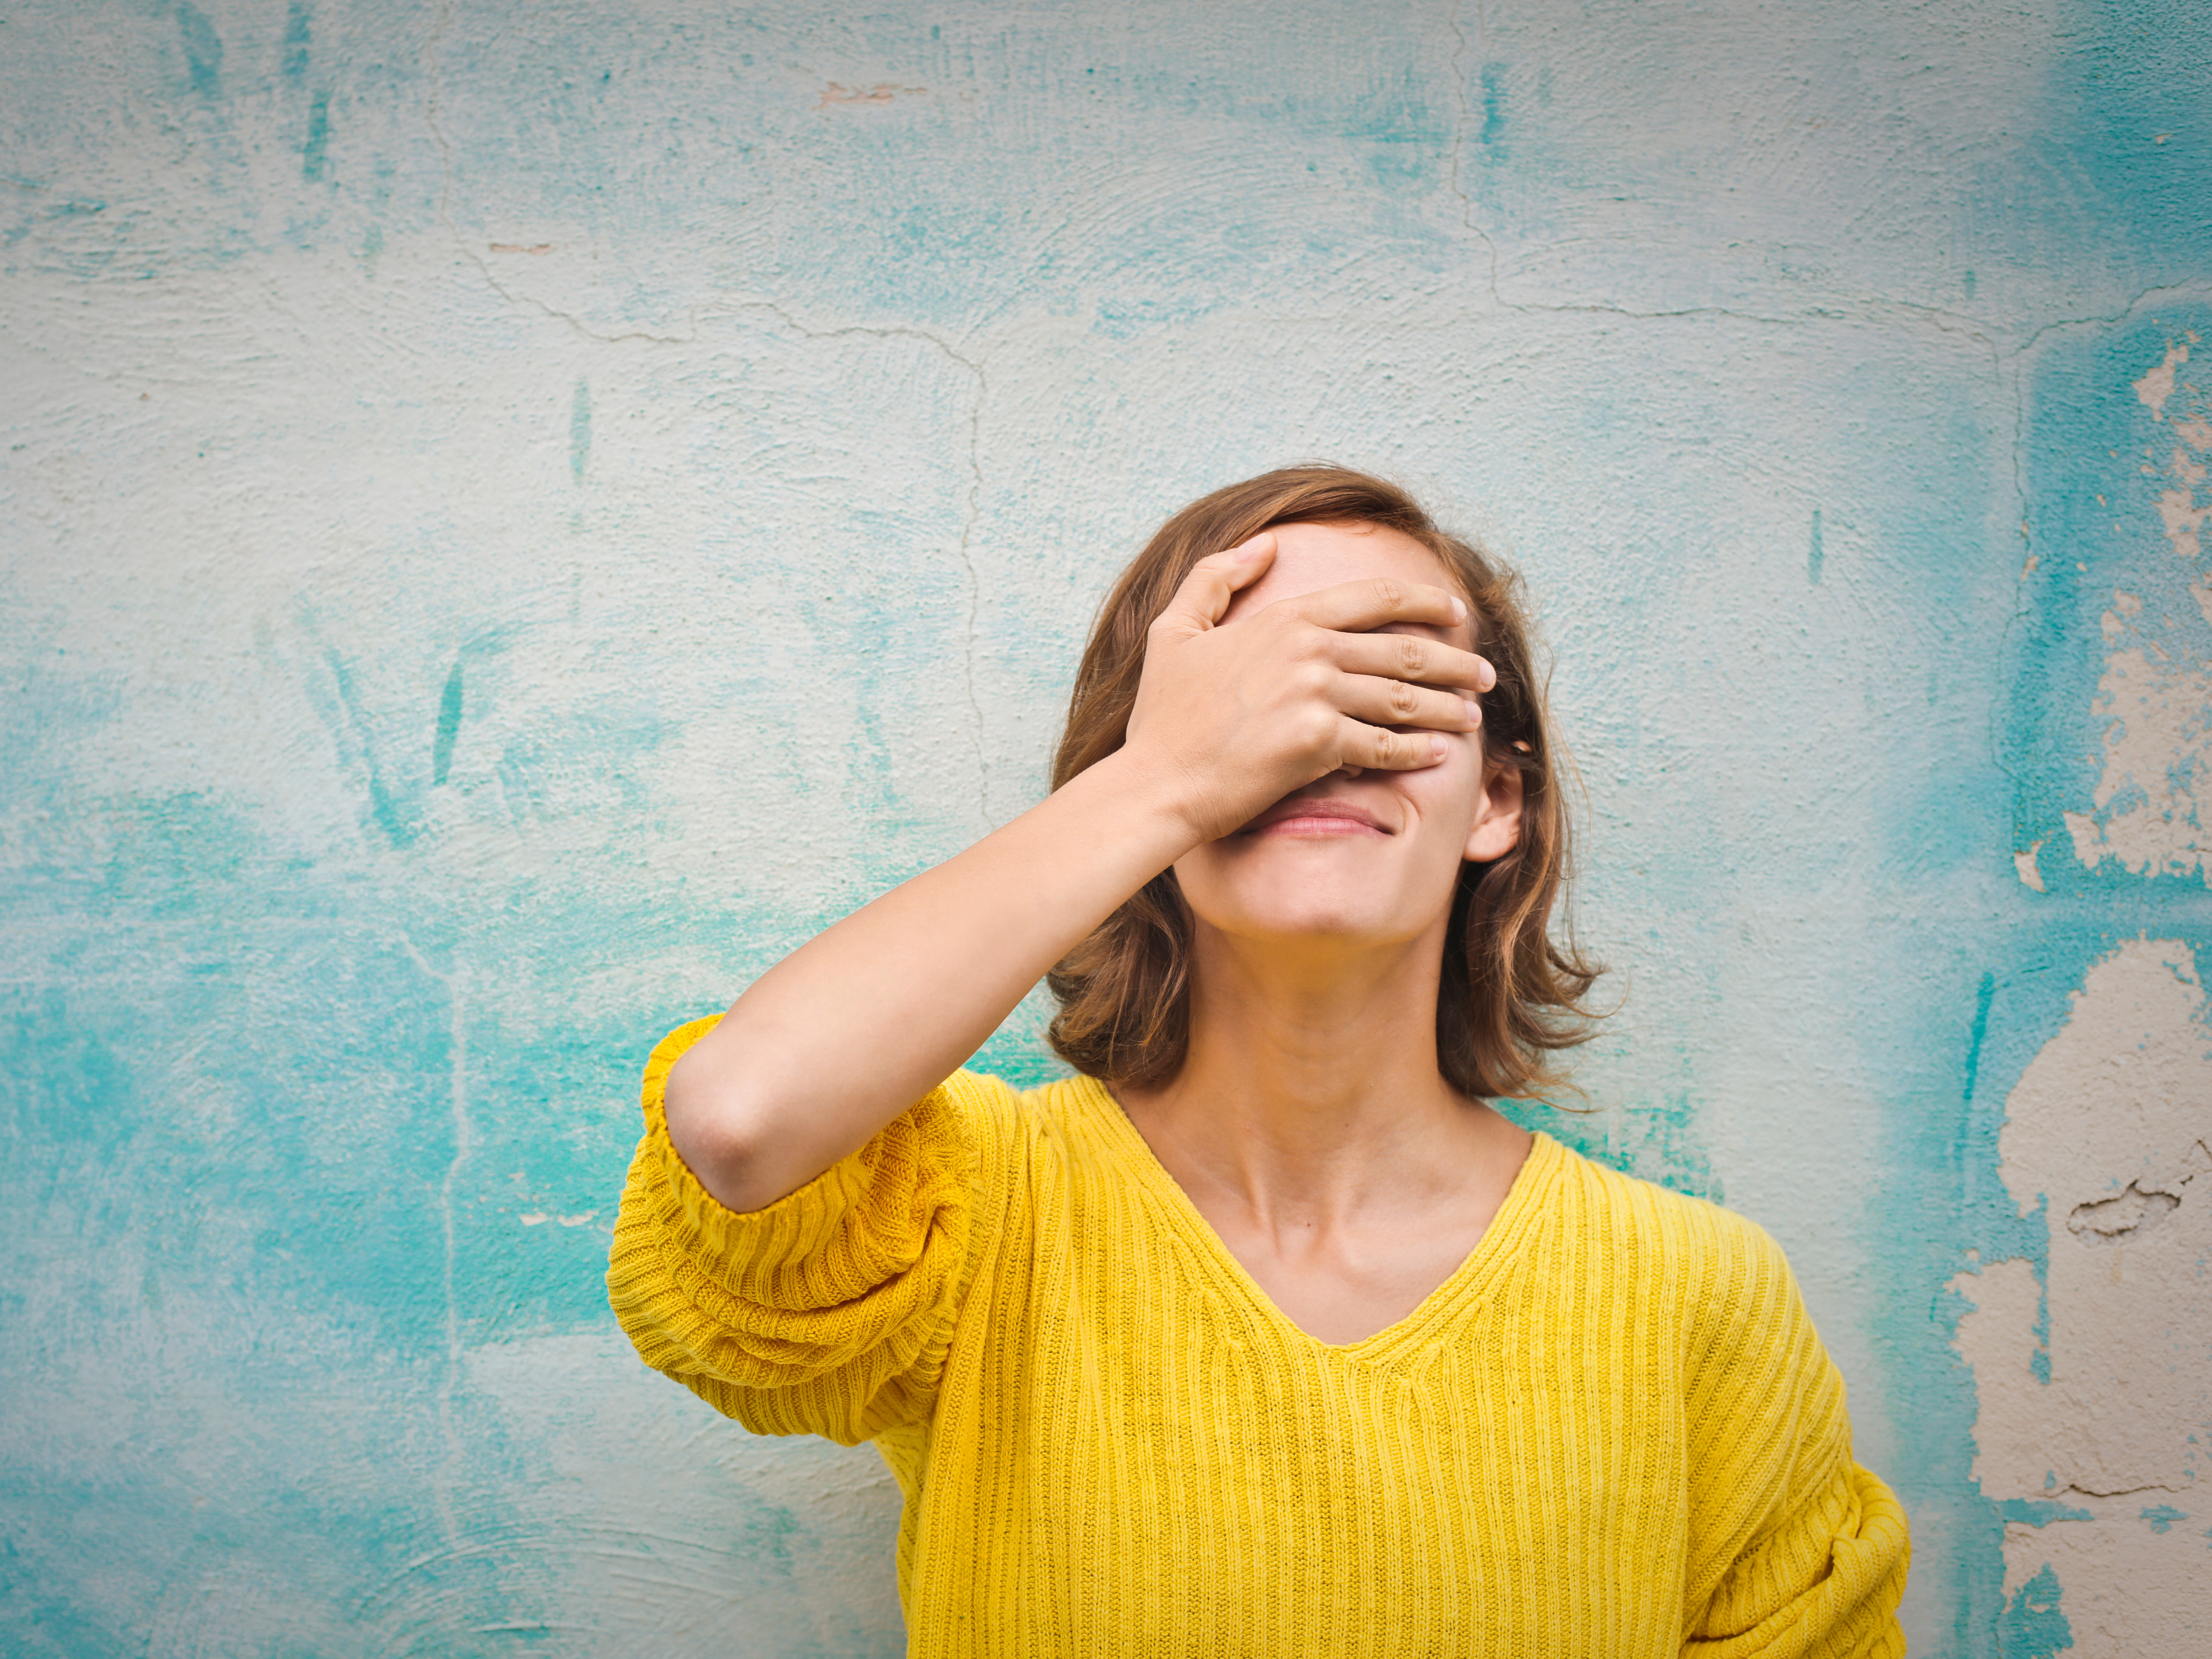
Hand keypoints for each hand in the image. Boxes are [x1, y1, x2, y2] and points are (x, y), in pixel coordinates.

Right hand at [1122, 531, 1496, 842]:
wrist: (1157, 783)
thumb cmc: (1164, 716)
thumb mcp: (1174, 630)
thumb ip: (1215, 577)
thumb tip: (1263, 543)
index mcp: (1286, 618)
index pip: (1376, 597)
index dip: (1425, 601)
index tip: (1456, 613)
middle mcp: (1309, 650)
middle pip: (1403, 649)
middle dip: (1454, 661)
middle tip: (1484, 673)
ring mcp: (1316, 696)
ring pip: (1403, 698)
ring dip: (1446, 707)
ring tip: (1472, 715)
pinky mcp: (1319, 744)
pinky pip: (1385, 746)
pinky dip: (1418, 751)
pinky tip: (1439, 754)